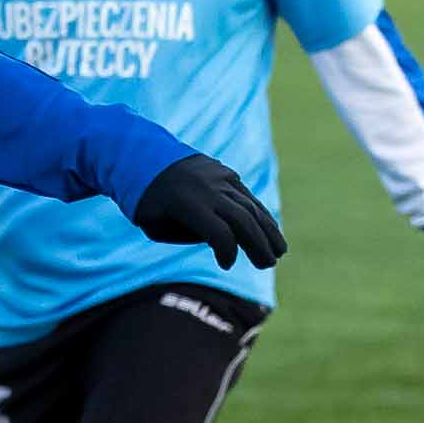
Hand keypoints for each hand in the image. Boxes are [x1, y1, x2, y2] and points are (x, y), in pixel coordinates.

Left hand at [131, 156, 286, 269]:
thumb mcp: (156, 226)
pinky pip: (247, 197)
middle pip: (242, 219)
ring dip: (268, 231)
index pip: (219, 232)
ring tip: (279, 253)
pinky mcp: (226, 174)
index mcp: (186, 203)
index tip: (226, 265)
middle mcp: (207, 189)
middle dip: (258, 244)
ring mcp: (220, 178)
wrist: (144, 157)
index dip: (227, 252)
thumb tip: (223, 242)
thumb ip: (188, 236)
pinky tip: (271, 231)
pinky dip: (261, 215)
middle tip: (267, 264)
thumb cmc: (147, 203)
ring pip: (250, 207)